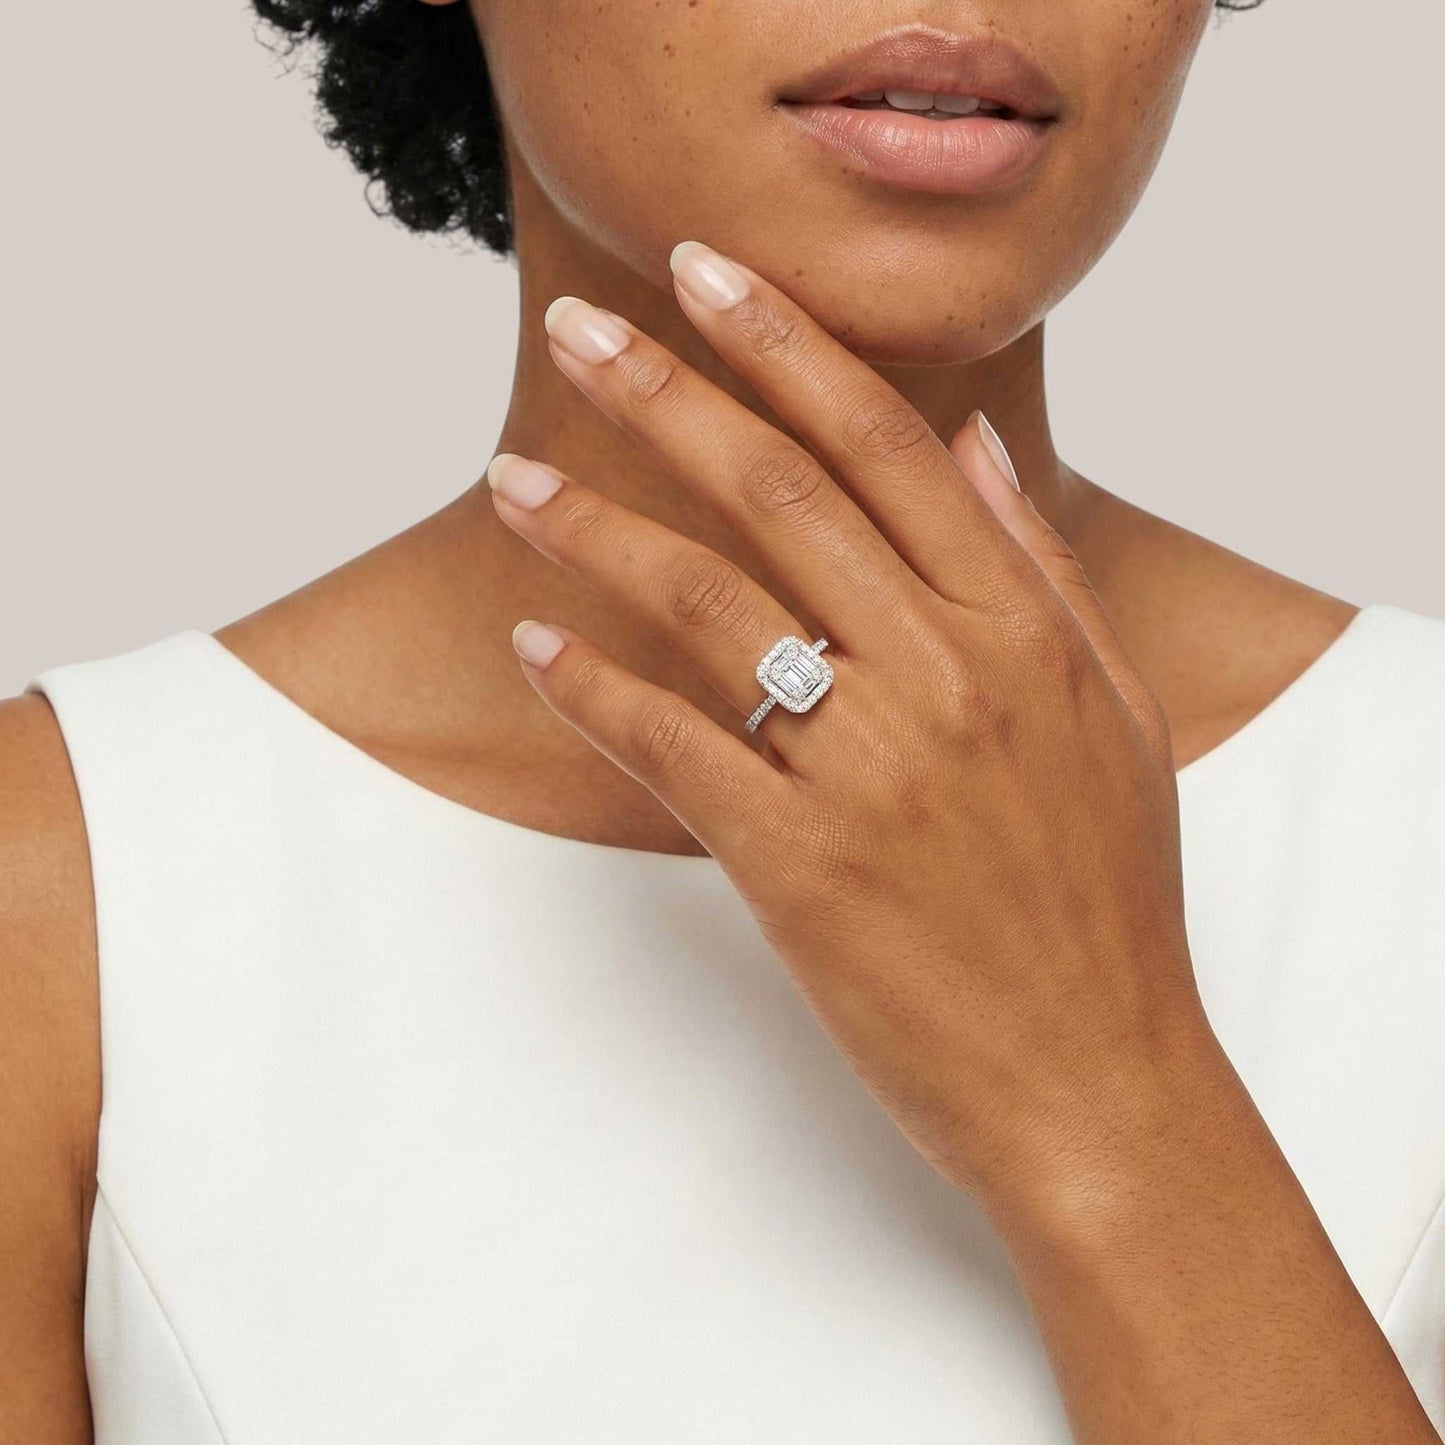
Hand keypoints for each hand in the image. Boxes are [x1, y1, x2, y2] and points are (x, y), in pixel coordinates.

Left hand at [485, 240, 1217, 1226]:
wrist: (1095, 1079)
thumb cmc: (1107, 901)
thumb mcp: (1117, 716)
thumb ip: (1044, 571)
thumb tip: (973, 444)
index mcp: (1020, 629)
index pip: (885, 441)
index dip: (788, 344)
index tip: (706, 272)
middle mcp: (944, 675)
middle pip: (778, 491)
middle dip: (665, 392)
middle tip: (579, 326)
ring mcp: (867, 770)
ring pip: (704, 602)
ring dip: (594, 528)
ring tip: (514, 480)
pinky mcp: (797, 865)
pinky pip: (671, 746)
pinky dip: (593, 688)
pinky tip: (536, 644)